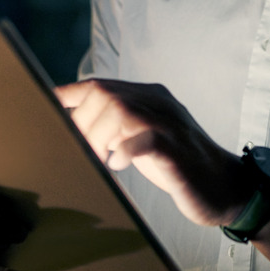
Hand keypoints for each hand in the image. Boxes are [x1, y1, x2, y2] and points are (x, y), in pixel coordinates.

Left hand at [55, 79, 248, 226]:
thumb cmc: (176, 164)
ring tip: (100, 158)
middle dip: (82, 124)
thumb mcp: (142, 137)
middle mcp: (159, 103)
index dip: (69, 95)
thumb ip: (115, 125)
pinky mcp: (179, 151)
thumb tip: (72, 125)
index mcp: (149, 96)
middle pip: (104, 95)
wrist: (224, 185)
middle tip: (81, 150)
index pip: (100, 85)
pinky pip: (147, 139)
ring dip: (98, 137)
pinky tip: (119, 163)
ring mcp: (170, 125)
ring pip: (121, 111)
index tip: (45, 108)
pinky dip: (125, 150)